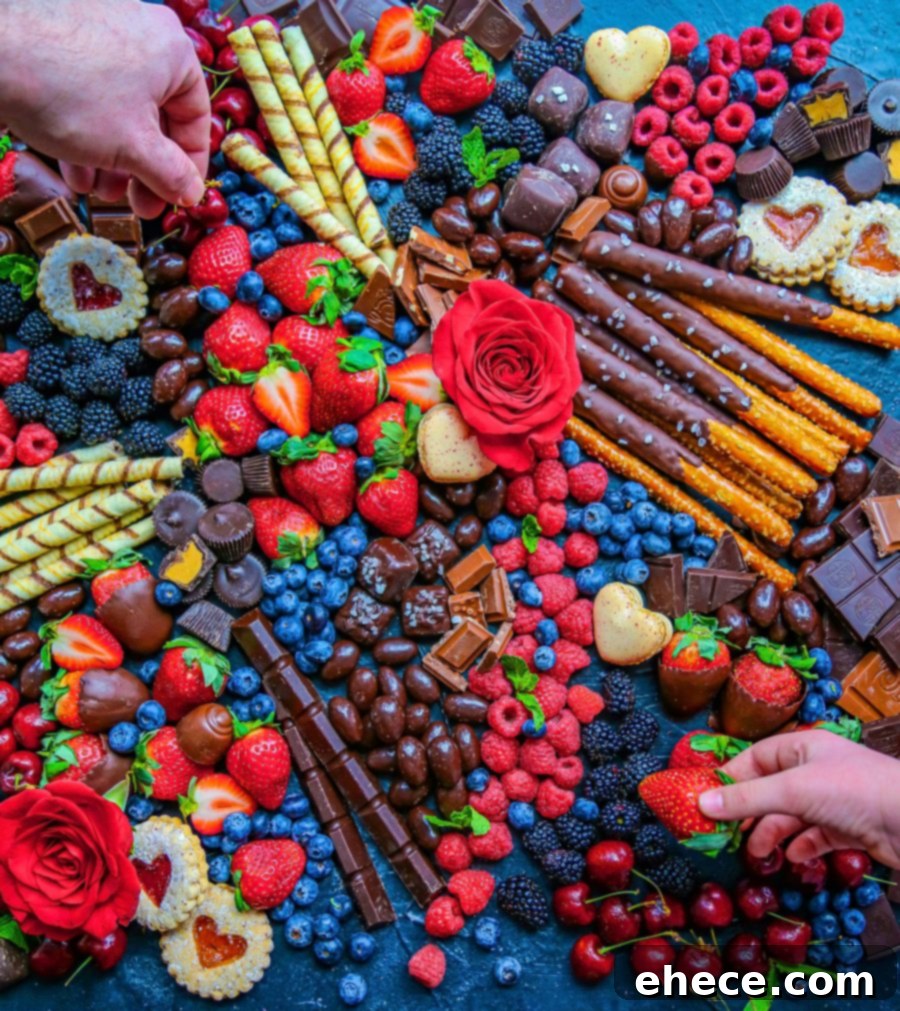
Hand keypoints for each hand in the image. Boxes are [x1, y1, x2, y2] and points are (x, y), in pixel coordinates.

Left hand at [0, 0, 208, 216]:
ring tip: (97, 192)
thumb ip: (171, 175)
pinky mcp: (63, 37)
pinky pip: (90, 93)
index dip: (188, 168)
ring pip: (120, 109)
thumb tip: (191, 193)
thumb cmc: (73, 97)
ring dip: (114, 160)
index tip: (176, 198)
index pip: (196, 119)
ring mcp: (100, 29)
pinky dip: (87, 133)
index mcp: (173, 50)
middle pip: (155, 116)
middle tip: (136, 205)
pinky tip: (74, 168)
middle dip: (143, 168)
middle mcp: (142, 32)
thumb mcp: (134, 149)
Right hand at [699, 730, 899, 869]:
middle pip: (770, 790)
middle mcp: (815, 770)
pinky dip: (800, 847)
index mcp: (802, 747)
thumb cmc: (853, 791)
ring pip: (790, 816)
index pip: (756, 758)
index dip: (731, 778)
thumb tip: (701, 803)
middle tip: (725, 834)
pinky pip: (813, 836)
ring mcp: (832, 800)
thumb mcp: (793, 790)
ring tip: (758, 854)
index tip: (706, 800)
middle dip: (749, 812)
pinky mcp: (847, 827)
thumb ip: (747, 798)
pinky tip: (793, 858)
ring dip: (771, 834)